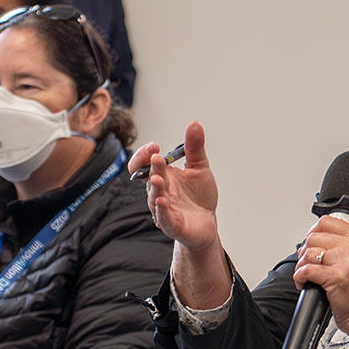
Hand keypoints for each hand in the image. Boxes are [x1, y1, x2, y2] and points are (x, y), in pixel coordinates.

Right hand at [130, 121, 231, 308]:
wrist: (206, 223)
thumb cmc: (198, 196)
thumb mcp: (199, 167)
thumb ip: (195, 147)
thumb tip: (194, 124)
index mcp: (162, 176)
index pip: (142, 165)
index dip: (144, 155)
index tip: (154, 147)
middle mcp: (158, 191)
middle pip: (148, 178)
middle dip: (151, 167)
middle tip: (156, 156)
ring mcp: (164, 209)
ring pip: (154, 198)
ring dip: (155, 188)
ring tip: (159, 179)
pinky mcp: (172, 225)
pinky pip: (164, 218)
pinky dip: (162, 209)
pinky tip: (162, 200)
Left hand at [293, 216, 348, 348]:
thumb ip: (340, 246)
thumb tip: (312, 242)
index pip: (326, 222)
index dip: (313, 232)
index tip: (312, 244)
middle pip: (313, 237)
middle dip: (305, 252)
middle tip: (308, 264)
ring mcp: (345, 262)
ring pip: (308, 253)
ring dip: (301, 266)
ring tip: (306, 275)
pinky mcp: (336, 277)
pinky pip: (306, 270)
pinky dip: (299, 277)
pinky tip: (304, 282)